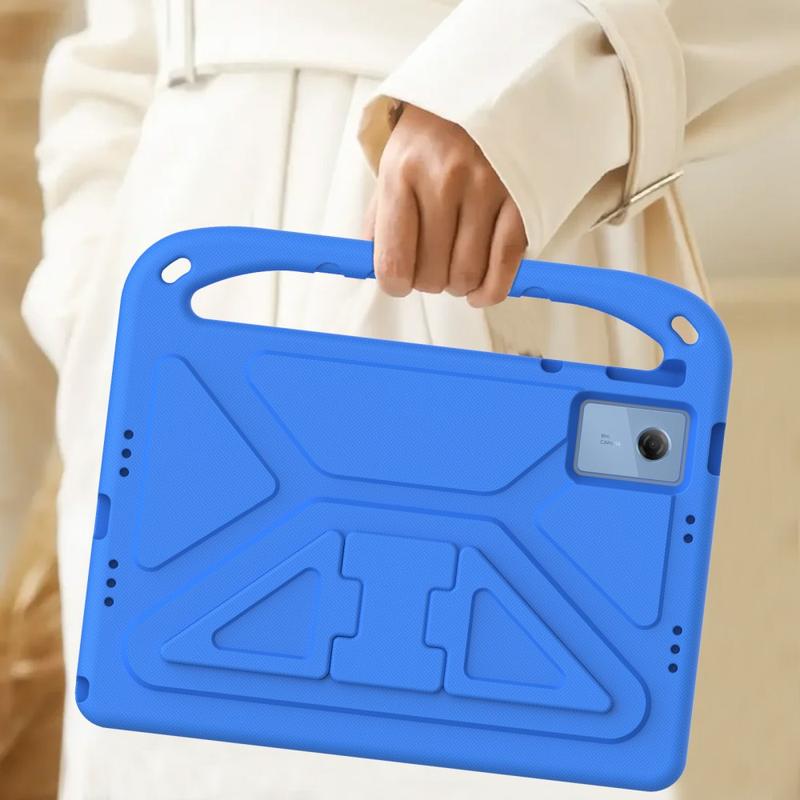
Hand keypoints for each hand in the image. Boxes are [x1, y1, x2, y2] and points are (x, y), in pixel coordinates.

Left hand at [364, 103, 526, 306]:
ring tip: (454, 270)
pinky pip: (505, 265)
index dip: (394, 284)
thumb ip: (378, 223)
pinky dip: (490, 290)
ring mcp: (486, 188)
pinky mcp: (520, 198)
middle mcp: (443, 180)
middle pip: (431, 274)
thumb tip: (374, 271)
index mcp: (401, 173)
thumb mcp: (391, 169)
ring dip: (458, 286)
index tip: (399, 282)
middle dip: (427, 282)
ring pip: (466, 275)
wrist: (482, 90)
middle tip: (430, 268)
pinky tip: (480, 292)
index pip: (393, 260)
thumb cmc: (429, 141)